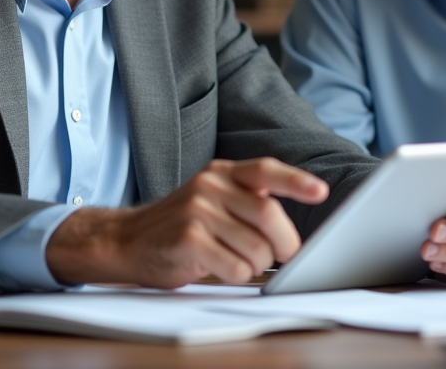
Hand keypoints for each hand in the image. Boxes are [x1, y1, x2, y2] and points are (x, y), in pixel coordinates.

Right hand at [45, 157, 328, 287]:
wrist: (125, 240)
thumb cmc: (179, 226)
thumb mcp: (211, 200)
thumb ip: (246, 202)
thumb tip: (290, 233)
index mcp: (221, 172)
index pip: (265, 170)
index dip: (295, 181)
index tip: (319, 192)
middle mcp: (210, 185)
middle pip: (269, 215)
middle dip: (285, 243)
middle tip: (284, 255)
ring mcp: (198, 211)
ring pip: (256, 247)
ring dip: (256, 264)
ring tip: (234, 259)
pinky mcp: (189, 239)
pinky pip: (235, 267)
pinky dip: (236, 276)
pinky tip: (217, 267)